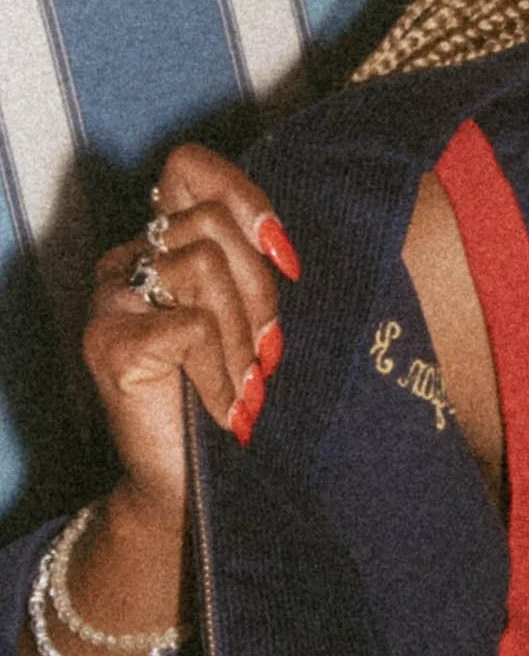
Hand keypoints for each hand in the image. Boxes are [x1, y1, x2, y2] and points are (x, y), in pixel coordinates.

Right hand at [83, 143, 299, 530]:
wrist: (193, 487)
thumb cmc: (234, 400)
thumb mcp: (258, 321)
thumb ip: (261, 269)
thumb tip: (293, 243)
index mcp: (163, 245)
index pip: (189, 168)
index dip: (245, 199)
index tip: (288, 258)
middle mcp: (128, 262)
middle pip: (211, 226)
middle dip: (261, 293)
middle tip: (268, 356)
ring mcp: (110, 301)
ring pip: (202, 265)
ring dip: (244, 337)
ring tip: (249, 386)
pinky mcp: (107, 344)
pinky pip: (191, 325)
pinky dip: (223, 371)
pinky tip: (230, 407)